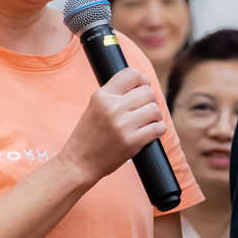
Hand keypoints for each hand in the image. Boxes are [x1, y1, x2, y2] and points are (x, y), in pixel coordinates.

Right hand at [62, 68, 165, 184]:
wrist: (79, 163)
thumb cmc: (88, 135)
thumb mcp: (95, 107)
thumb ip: (115, 95)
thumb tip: (142, 85)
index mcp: (102, 96)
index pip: (131, 74)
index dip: (142, 80)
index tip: (143, 88)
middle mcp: (113, 107)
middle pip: (147, 92)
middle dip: (150, 100)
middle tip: (144, 110)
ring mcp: (123, 125)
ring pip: (155, 109)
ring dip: (155, 116)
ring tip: (146, 122)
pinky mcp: (132, 141)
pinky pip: (158, 128)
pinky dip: (158, 129)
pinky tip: (150, 132)